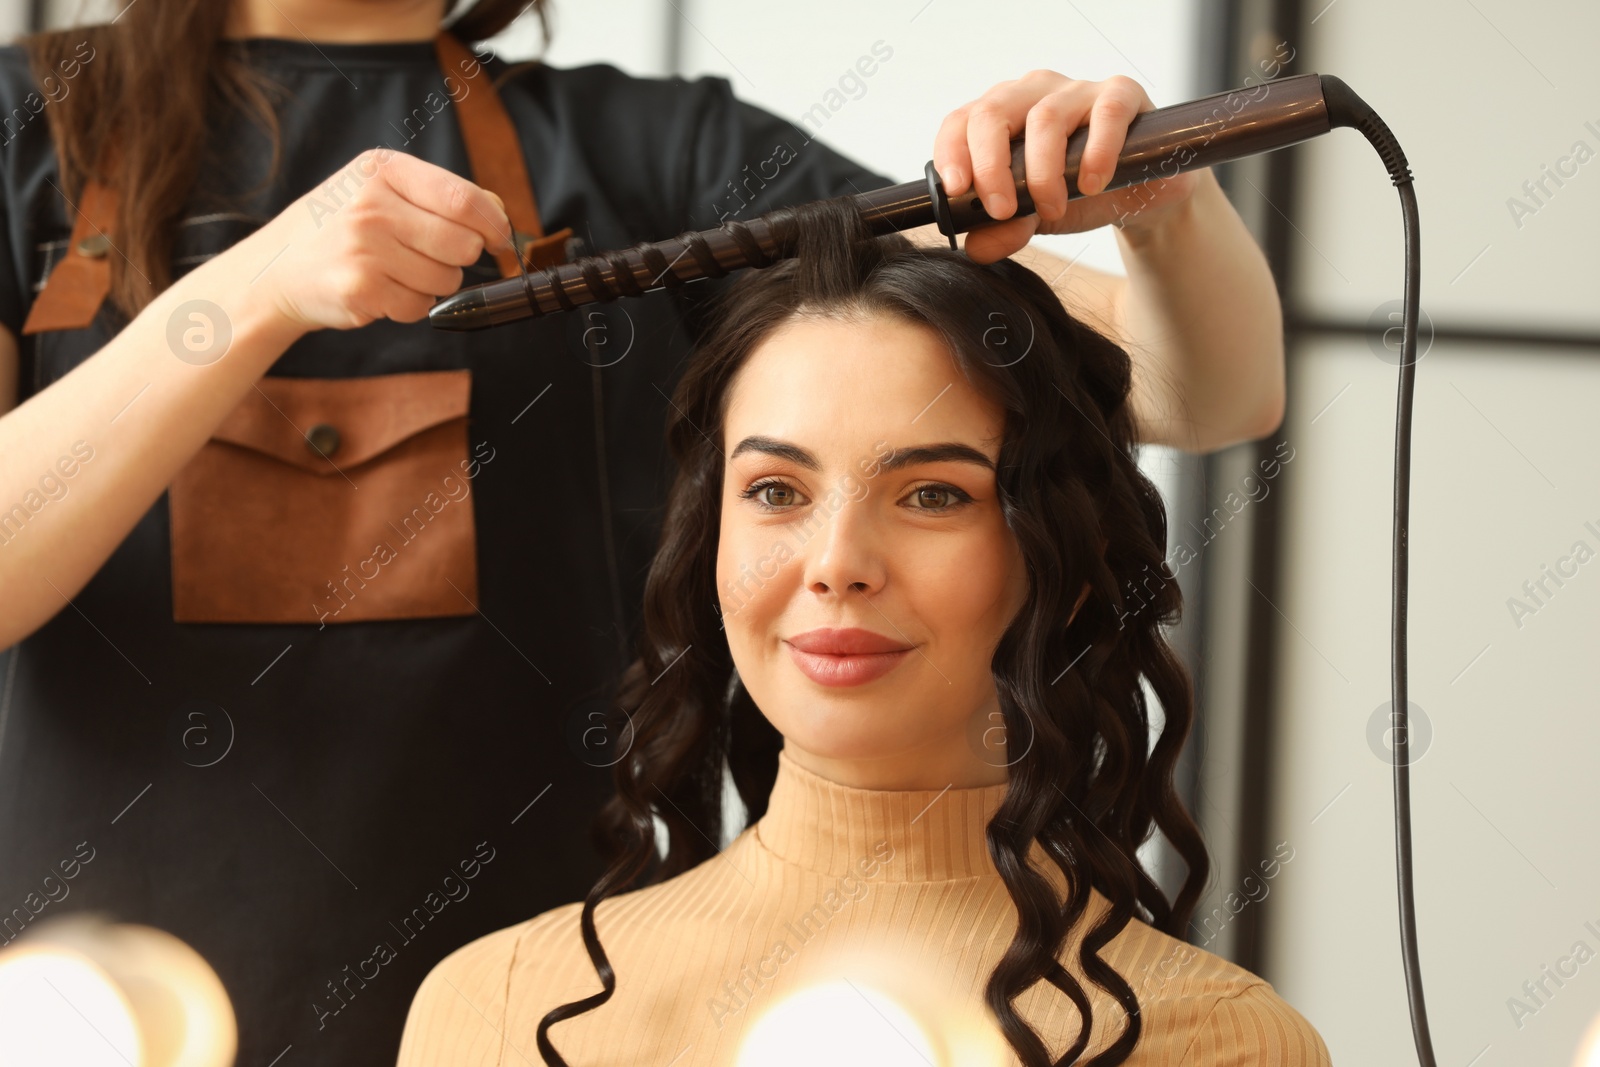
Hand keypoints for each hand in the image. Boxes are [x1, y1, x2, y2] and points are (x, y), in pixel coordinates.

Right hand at [239, 149, 514, 333]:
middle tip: (426, 255)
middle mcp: (372, 204)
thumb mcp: (380, 190)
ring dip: (432, 283)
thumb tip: (499, 214)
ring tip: (395, 270)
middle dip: (458, 258)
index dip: (493, 224)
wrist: (276, 270)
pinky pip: (420, 306)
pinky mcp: (361, 288)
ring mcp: (364, 247)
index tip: (500, 239)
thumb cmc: (339, 228)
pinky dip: (410, 305)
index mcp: (382, 170)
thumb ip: (439, 195)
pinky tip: (381, 289)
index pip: (463, 199)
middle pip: (462, 243)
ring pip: (446, 279)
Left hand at [933, 71, 1206, 262]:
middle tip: (1001, 210)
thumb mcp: (1032, 219)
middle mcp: (1033, 93)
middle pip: (993, 112)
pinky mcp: (1122, 95)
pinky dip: (1096, 151)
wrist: (1136, 195)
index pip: (961, 121)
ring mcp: (1076, 90)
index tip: (955, 190)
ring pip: (1046, 117)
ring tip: (1052, 209)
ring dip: (1043, 172)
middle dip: (990, 166)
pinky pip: (1106, 112)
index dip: (951, 152)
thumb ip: (1004, 231)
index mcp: (1000, 116)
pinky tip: (1091, 183)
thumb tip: (977, 247)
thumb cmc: (1075, 195)